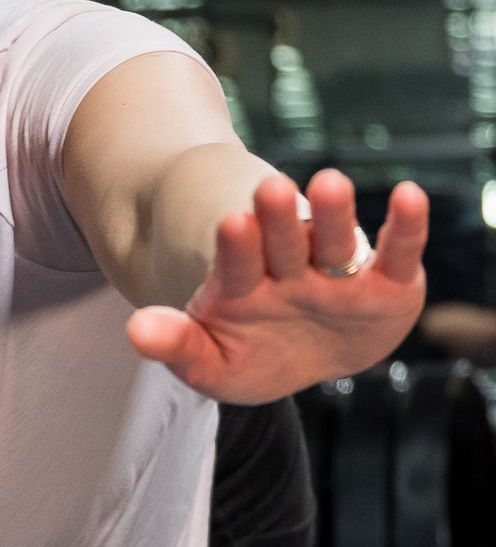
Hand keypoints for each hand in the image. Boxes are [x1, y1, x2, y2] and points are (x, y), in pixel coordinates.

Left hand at [127, 170, 426, 402]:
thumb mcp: (210, 363)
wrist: (300, 355)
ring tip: (328, 183)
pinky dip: (406, 228)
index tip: (231, 222)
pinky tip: (410, 195)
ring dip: (332, 214)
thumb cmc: (249, 354)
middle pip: (283, 242)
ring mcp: (338, 276)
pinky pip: (397, 253)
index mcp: (244, 287)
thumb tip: (136, 330)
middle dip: (277, 219)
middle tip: (269, 188)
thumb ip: (178, 346)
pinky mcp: (388, 285)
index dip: (235, 248)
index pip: (236, 265)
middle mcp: (291, 270)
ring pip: (334, 241)